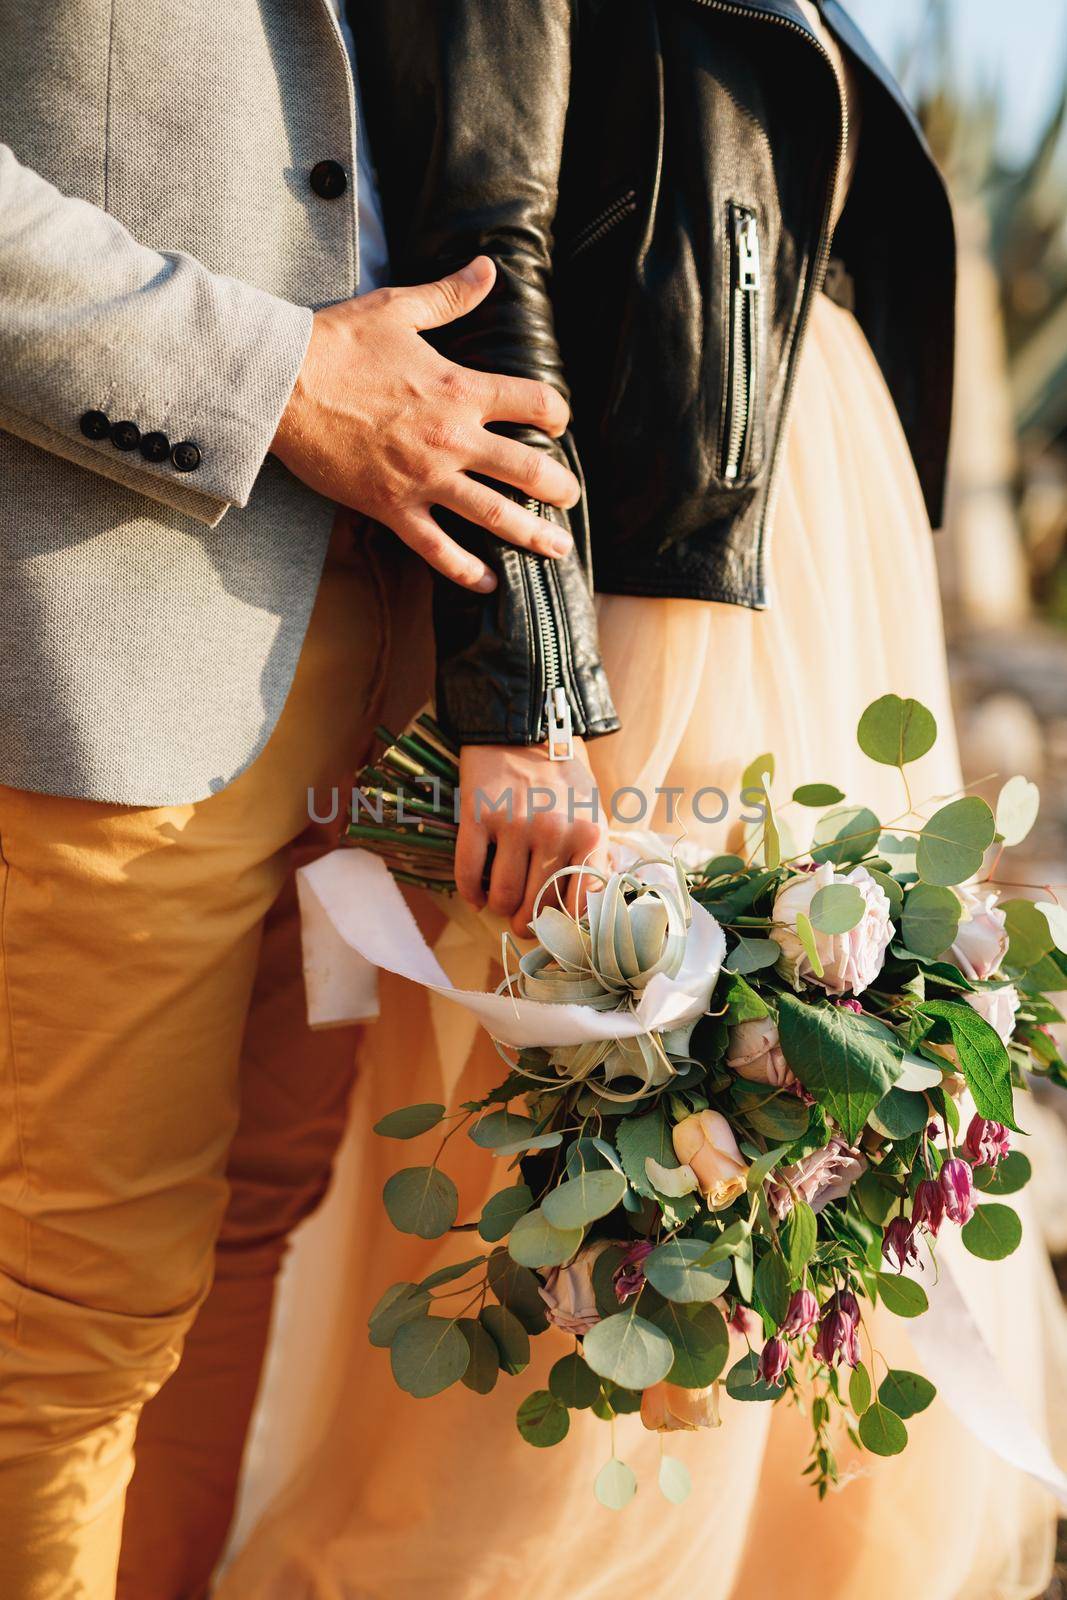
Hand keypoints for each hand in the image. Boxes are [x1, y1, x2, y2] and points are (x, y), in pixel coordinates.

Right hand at [271, 256, 578, 591]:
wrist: (282, 385)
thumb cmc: (336, 343)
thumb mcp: (398, 308)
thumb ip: (450, 294)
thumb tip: (487, 268)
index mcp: (460, 388)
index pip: (533, 402)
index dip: (555, 412)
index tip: (558, 423)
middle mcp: (452, 438)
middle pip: (527, 469)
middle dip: (557, 487)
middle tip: (570, 499)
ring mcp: (424, 479)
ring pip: (494, 515)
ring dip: (532, 535)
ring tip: (556, 549)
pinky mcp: (393, 507)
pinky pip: (438, 548)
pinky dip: (465, 570)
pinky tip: (489, 582)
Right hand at [456, 741, 609, 936]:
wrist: (523, 727)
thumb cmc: (562, 776)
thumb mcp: (593, 811)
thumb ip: (595, 856)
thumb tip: (590, 907)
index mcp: (588, 835)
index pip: (579, 904)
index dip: (563, 926)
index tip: (552, 928)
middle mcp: (553, 833)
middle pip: (536, 906)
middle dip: (526, 923)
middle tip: (521, 922)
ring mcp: (512, 825)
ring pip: (502, 896)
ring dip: (498, 907)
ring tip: (500, 902)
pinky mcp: (477, 816)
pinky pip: (468, 873)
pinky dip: (470, 893)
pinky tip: (476, 895)